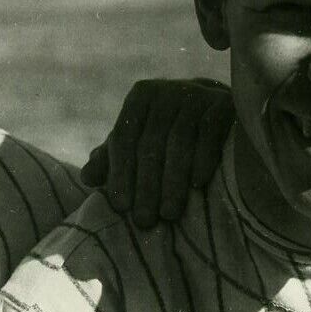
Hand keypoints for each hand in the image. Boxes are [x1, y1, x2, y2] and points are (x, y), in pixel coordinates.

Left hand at [81, 78, 235, 226]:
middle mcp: (167, 91)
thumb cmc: (170, 133)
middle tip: (144, 220)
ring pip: (179, 141)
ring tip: (169, 214)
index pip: (124, 138)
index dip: (121, 174)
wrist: (219, 110)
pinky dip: (202, 158)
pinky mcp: (224, 102)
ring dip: (173, 181)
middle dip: (146, 186)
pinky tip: (198, 185)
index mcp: (141, 98)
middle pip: (151, 143)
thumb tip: (86, 177)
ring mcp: (197, 94)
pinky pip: (209, 132)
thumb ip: (113, 158)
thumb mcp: (140, 141)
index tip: (121, 206)